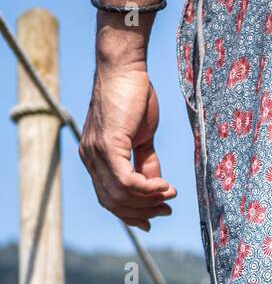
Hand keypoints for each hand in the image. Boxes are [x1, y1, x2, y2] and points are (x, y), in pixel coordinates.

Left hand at [79, 63, 175, 230]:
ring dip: (148, 200)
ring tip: (168, 195)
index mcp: (95, 157)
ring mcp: (96, 153)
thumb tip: (155, 185)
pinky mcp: (107, 146)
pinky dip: (147, 188)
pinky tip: (163, 185)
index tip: (155, 215)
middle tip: (166, 208)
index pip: (109, 197)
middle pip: (113, 202)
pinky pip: (126, 181)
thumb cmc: (133, 95)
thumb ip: (145, 162)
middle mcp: (90, 158)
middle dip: (142, 211)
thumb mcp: (141, 136)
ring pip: (119, 195)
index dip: (132, 212)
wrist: (124, 67)